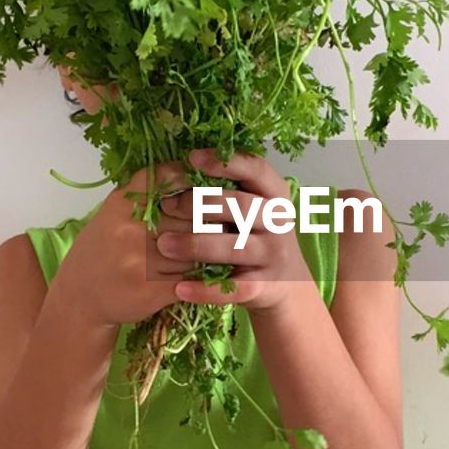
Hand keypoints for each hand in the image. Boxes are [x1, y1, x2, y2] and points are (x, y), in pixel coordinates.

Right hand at [53, 161, 195, 328]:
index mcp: (122, 203)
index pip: (167, 178)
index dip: (190, 179)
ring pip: (197, 249)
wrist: (79, 298)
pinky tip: (196, 278)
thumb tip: (198, 177)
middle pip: (192, 216)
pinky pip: (194, 278)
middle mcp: (130, 228)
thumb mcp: (115, 213)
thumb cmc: (103, 250)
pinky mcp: (152, 290)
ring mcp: (140, 260)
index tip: (202, 186)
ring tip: (201, 257)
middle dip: (206, 224)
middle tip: (212, 229)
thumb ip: (147, 194)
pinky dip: (200, 279)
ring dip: (204, 254)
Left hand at [155, 149, 312, 312]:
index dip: (225, 163)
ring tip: (163, 245)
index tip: (191, 158)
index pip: (256, 170)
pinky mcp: (266, 286)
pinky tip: (180, 289)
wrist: (285, 282)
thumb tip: (178, 169)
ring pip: (235, 247)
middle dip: (200, 204)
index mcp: (275, 194)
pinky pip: (235, 288)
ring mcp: (275, 254)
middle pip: (241, 207)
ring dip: (196, 245)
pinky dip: (207, 290)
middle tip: (166, 206)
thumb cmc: (254, 234)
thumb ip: (226, 189)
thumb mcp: (251, 208)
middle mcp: (279, 221)